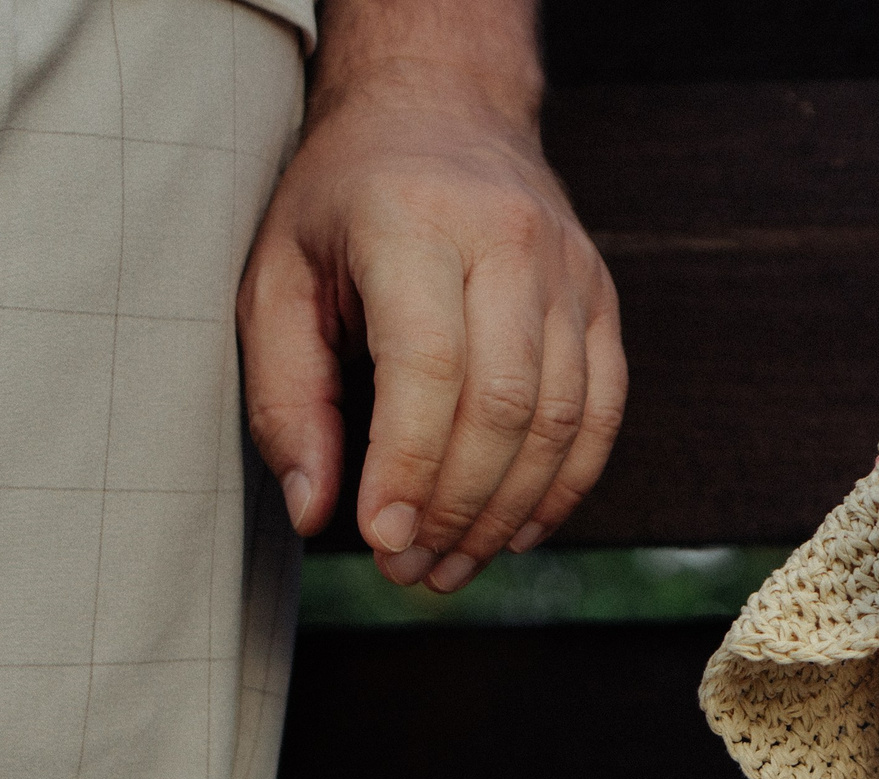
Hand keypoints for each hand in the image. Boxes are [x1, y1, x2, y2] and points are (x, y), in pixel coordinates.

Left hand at [239, 41, 624, 592]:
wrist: (442, 108)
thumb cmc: (344, 202)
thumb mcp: (276, 278)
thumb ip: (287, 397)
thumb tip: (316, 509)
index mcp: (414, 222)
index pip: (429, 366)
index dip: (411, 467)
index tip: (381, 538)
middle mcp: (508, 242)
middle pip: (503, 405)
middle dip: (457, 507)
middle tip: (410, 571)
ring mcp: (569, 273)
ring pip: (559, 421)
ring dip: (507, 513)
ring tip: (454, 565)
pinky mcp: (602, 303)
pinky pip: (601, 414)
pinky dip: (563, 487)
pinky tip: (516, 531)